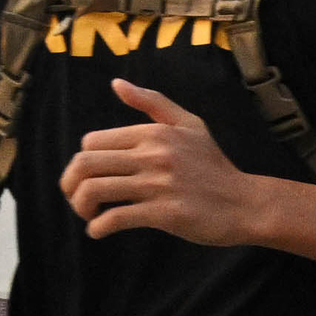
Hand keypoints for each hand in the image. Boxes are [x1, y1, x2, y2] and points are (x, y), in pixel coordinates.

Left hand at [62, 80, 264, 242]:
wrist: (246, 203)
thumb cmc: (214, 166)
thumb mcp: (189, 124)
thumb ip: (152, 102)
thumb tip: (116, 84)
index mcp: (154, 133)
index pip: (92, 142)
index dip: (82, 162)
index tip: (89, 178)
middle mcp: (154, 156)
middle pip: (85, 165)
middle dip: (70, 184)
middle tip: (78, 199)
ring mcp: (159, 185)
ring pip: (94, 191)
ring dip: (80, 207)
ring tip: (88, 215)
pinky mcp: (165, 214)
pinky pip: (115, 219)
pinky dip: (98, 228)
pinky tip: (99, 231)